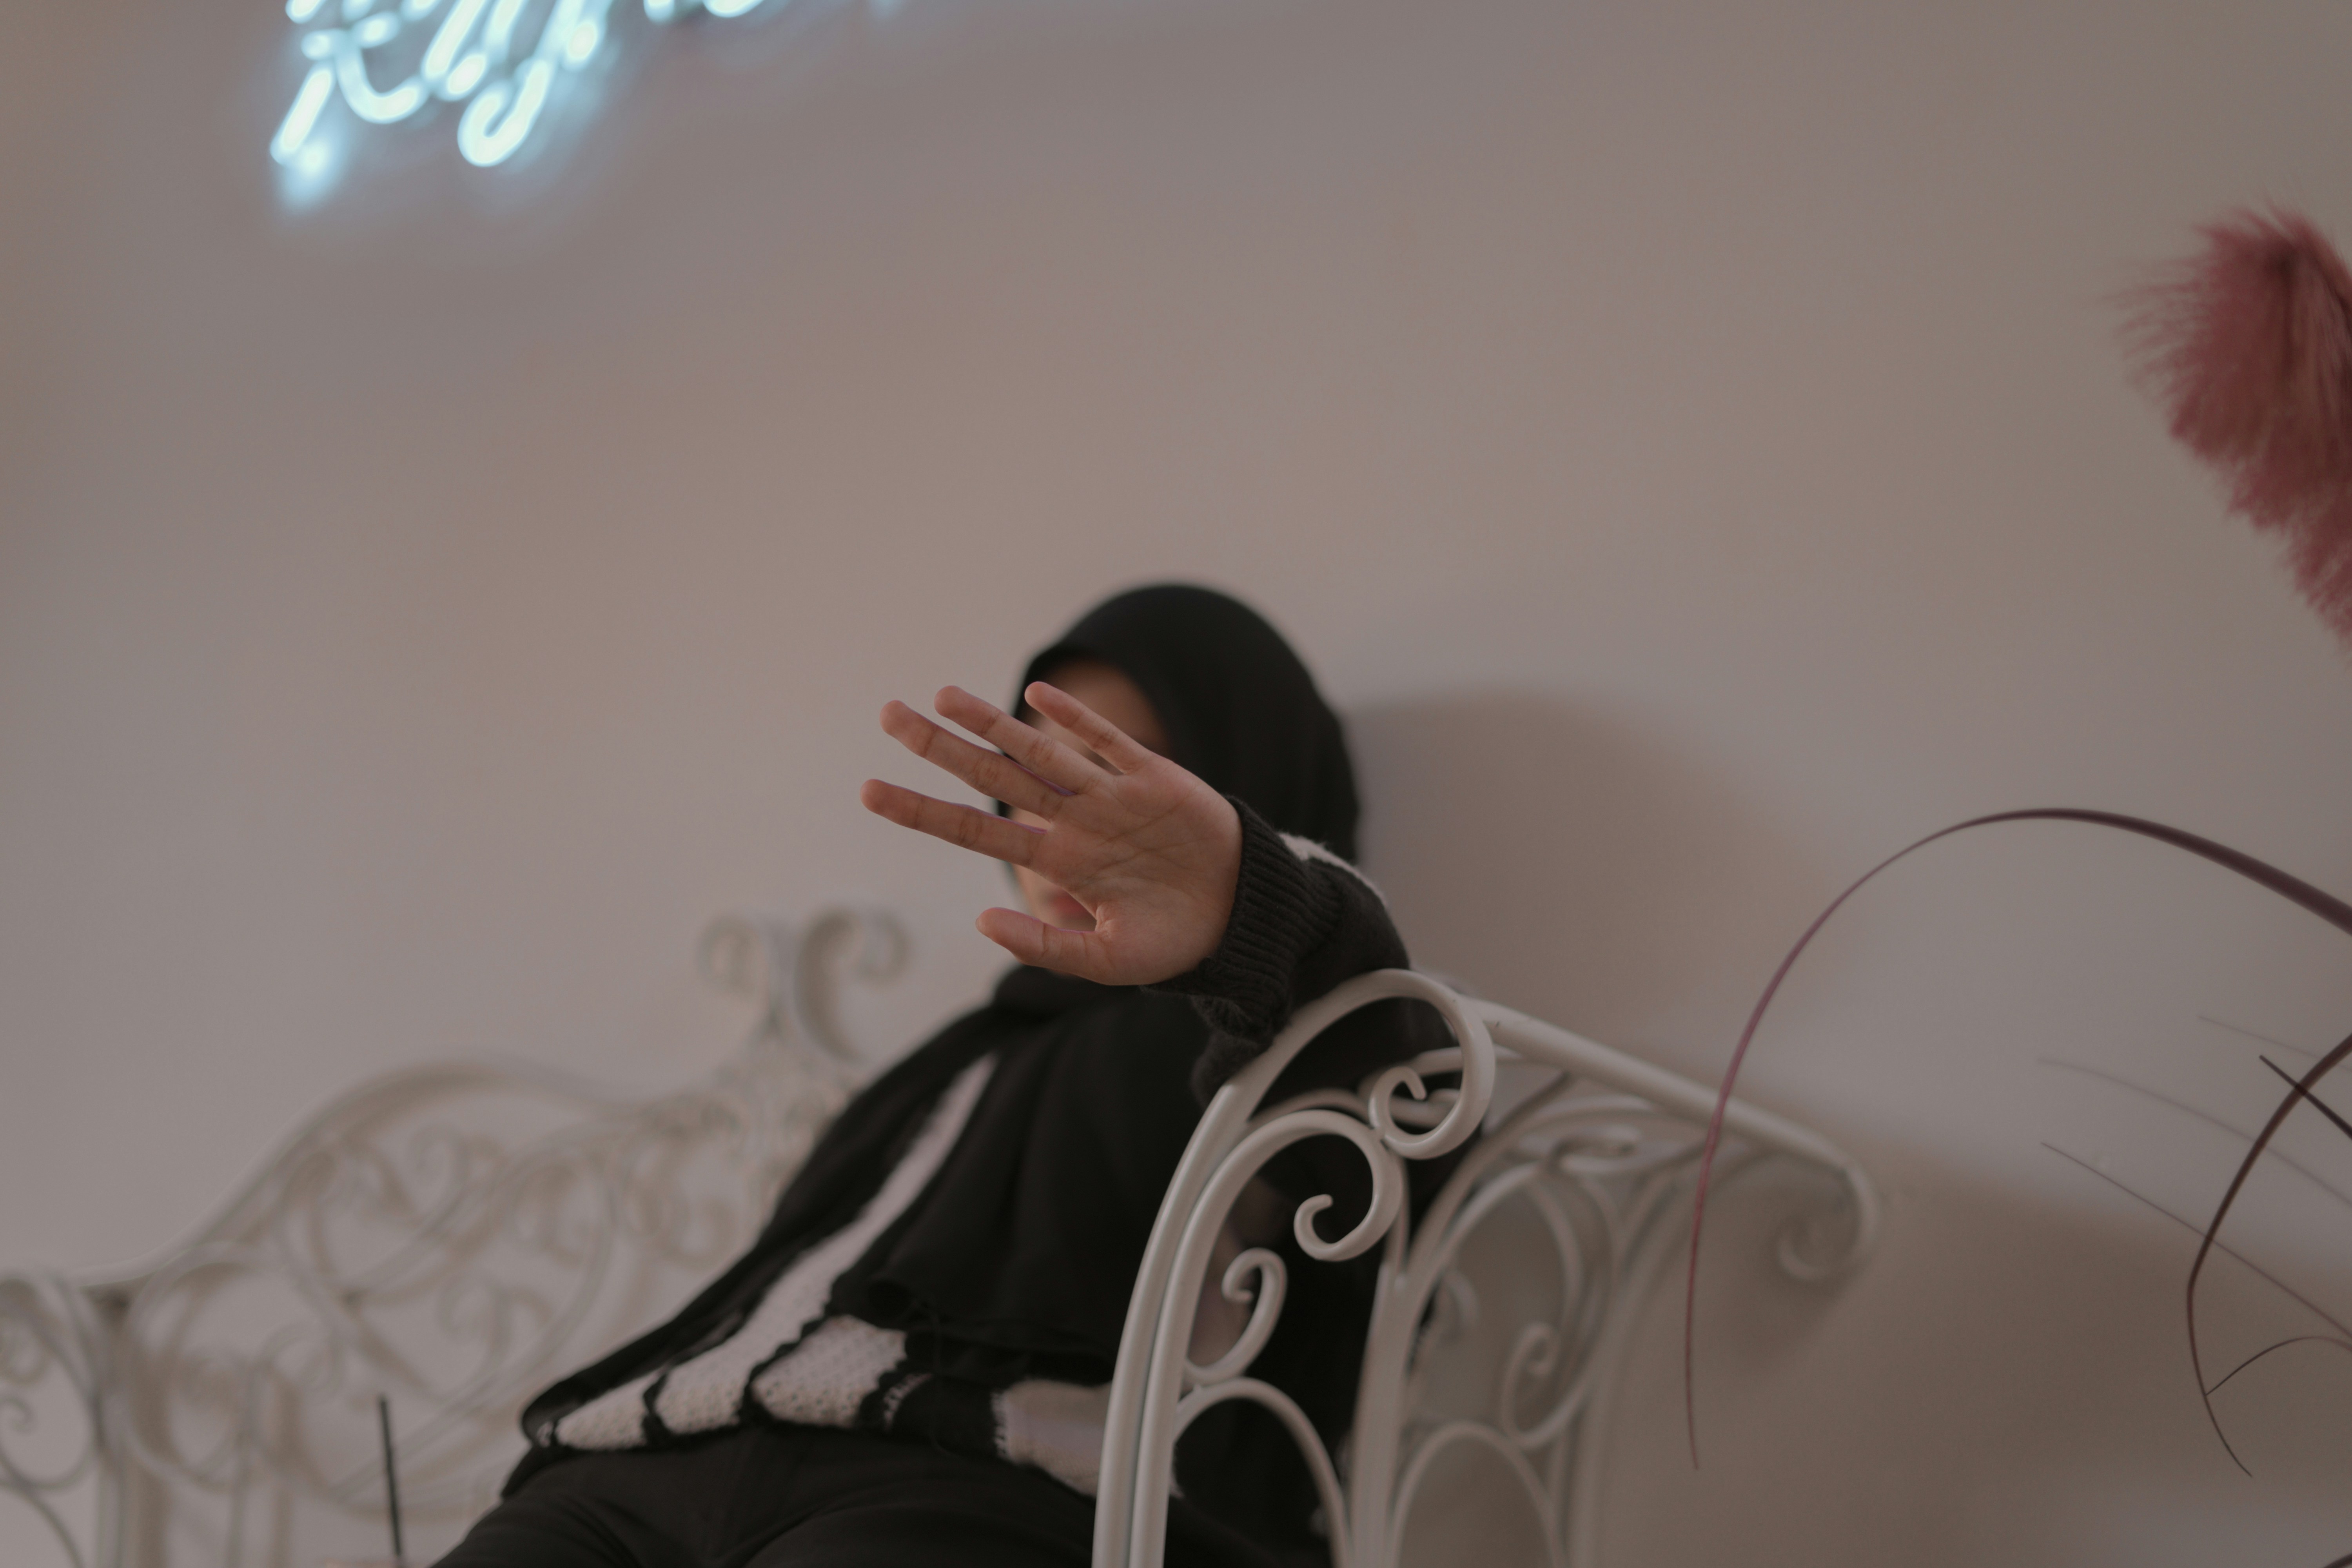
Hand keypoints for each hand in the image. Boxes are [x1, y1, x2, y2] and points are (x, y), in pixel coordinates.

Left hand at [859, 682, 1241, 984]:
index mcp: (1058, 864)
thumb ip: (1045, 945)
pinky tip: (1036, 695)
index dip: (922, 811)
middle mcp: (1073, 823)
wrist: (1240, 918)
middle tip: (887, 714)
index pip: (973, 831)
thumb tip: (982, 920)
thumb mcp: (1107, 962)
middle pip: (992, 777)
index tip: (869, 790)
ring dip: (991, 722)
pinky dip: (1075, 719)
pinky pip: (1108, 743)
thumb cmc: (1172, 942)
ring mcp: (1110, 797)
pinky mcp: (1154, 778)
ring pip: (1038, 751)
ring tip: (940, 695)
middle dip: (939, 747)